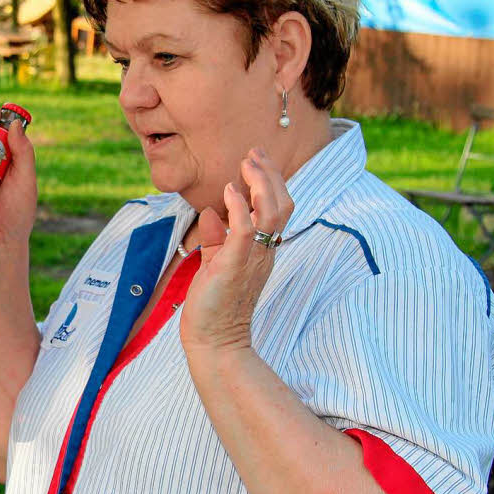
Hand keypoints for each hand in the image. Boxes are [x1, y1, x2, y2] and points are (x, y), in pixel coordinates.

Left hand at [180, 147, 293, 352]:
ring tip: (247, 163)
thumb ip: (216, 238)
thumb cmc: (214, 305)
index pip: (278, 209)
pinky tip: (229, 189)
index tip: (256, 159)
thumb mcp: (216, 263)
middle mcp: (265, 251)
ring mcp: (253, 258)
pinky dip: (239, 206)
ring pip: (272, 212)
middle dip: (270, 175)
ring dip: (260, 183)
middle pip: (283, 205)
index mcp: (263, 250)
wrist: (214, 341)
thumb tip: (210, 212)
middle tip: (255, 153)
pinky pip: (245, 230)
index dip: (271, 182)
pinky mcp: (235, 265)